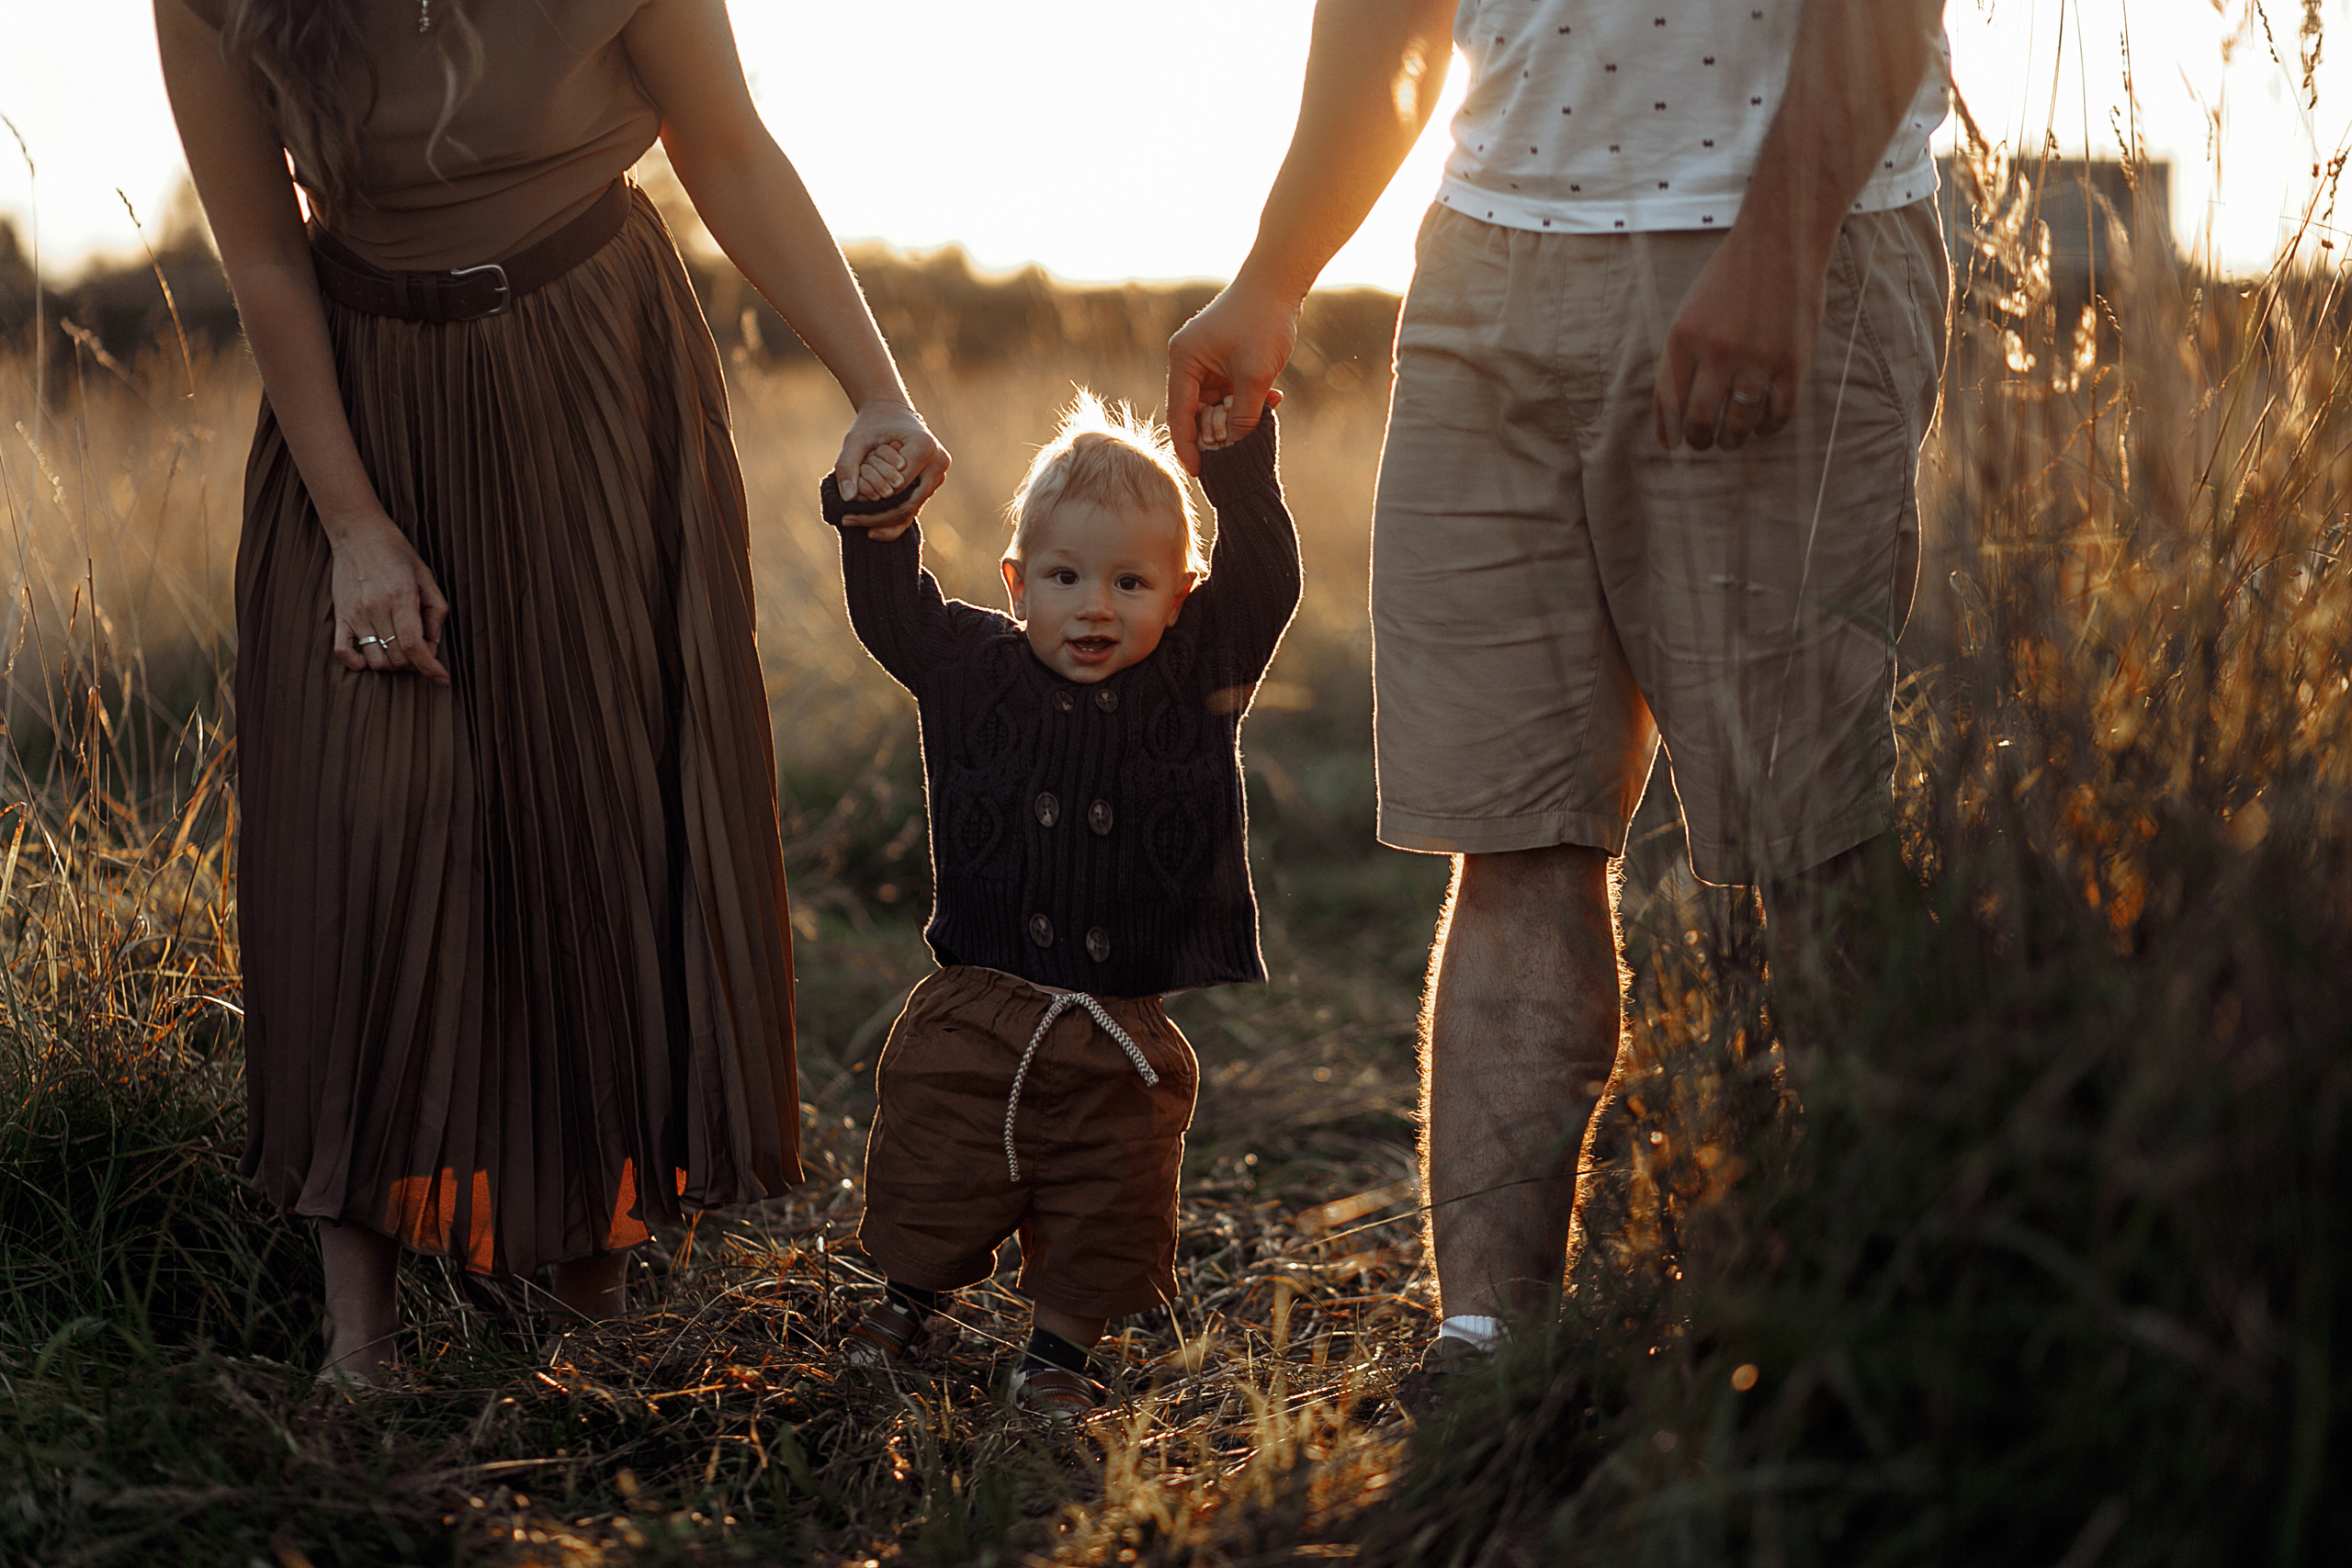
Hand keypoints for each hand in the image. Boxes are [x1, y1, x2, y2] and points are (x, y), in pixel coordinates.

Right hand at [328, 511, 450, 682]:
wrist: (358, 533)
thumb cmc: (397, 553)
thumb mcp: (426, 577)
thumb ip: (435, 612)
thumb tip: (433, 645)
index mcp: (401, 596)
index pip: (414, 645)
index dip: (430, 667)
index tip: (442, 677)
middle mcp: (376, 607)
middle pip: (397, 657)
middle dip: (415, 663)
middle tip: (422, 651)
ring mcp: (355, 613)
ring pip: (375, 659)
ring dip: (393, 664)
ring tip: (401, 650)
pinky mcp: (340, 615)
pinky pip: (343, 652)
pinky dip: (359, 663)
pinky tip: (373, 657)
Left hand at [834, 399, 948, 541]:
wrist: (891, 411)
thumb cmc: (872, 423)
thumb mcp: (855, 440)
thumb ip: (847, 466)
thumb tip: (848, 498)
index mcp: (924, 447)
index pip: (897, 488)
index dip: (872, 504)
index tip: (846, 513)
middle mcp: (938, 462)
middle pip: (908, 503)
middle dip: (878, 518)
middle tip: (849, 522)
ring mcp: (939, 474)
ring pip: (912, 508)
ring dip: (885, 520)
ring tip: (857, 524)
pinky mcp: (933, 482)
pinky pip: (915, 506)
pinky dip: (896, 520)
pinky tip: (874, 531)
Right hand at [1168, 278, 1299, 474]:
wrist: (1280, 281)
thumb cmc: (1263, 321)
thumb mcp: (1255, 376)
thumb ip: (1243, 416)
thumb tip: (1234, 448)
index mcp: (1183, 360)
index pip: (1179, 413)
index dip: (1189, 446)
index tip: (1201, 472)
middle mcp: (1187, 359)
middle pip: (1195, 410)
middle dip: (1217, 432)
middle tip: (1235, 456)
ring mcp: (1205, 358)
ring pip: (1216, 402)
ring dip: (1238, 414)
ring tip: (1265, 418)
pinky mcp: (1222, 356)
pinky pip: (1229, 388)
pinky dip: (1247, 398)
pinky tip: (1273, 400)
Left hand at [1653, 224, 1825, 452]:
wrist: (1781, 242)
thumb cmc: (1731, 279)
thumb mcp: (1691, 311)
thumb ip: (1681, 356)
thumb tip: (1672, 411)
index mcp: (1684, 336)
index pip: (1667, 399)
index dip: (1668, 429)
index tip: (1672, 445)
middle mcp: (1717, 349)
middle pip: (1700, 418)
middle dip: (1700, 440)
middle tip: (1705, 444)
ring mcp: (1756, 356)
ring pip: (1739, 421)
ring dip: (1734, 439)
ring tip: (1733, 440)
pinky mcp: (1792, 360)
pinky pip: (1778, 412)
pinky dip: (1768, 427)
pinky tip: (1762, 427)